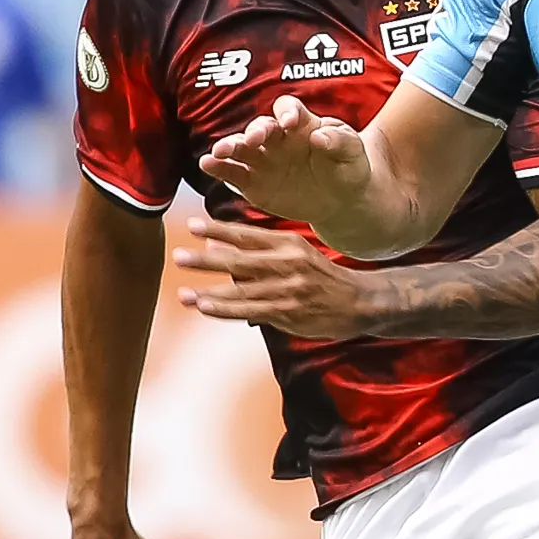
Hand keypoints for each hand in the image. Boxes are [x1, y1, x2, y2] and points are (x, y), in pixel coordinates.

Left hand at [171, 215, 377, 337]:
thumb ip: (259, 251)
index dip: (219, 230)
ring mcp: (288, 290)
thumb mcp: (296, 253)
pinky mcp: (288, 313)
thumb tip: (217, 246)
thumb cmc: (321, 276)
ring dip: (209, 293)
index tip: (193, 226)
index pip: (247, 235)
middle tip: (178, 257)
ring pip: (241, 291)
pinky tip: (206, 308)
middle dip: (206, 261)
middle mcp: (287, 264)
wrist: (360, 301)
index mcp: (289, 244)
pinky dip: (226, 310)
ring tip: (183, 293)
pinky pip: (250, 312)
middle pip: (239, 261)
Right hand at [200, 94, 372, 228]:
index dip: (286, 111)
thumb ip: (341, 141)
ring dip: (228, 147)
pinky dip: (218, 168)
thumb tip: (320, 136)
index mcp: (301, 124)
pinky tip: (207, 164)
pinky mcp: (252, 182)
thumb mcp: (353, 154)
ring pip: (240, 148)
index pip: (288, 109)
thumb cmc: (348, 168)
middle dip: (255, 131)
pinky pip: (233, 173)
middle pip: (260, 127)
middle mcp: (277, 138)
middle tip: (253, 139)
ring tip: (218, 152)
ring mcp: (262, 159)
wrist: (342, 201)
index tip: (289, 122)